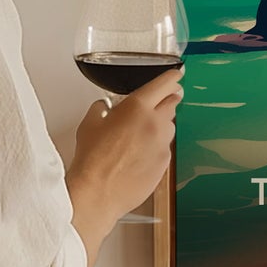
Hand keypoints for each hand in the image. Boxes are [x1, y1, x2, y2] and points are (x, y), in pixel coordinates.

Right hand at [66, 67, 182, 266]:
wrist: (98, 192)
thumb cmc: (92, 159)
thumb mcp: (89, 124)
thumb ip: (101, 109)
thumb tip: (104, 107)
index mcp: (137, 107)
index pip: (164, 84)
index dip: (172, 77)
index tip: (176, 75)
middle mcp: (155, 123)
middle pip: (172, 103)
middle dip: (169, 99)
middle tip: (162, 100)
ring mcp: (163, 145)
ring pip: (170, 127)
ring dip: (161, 125)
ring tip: (143, 133)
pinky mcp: (165, 164)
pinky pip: (165, 148)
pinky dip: (157, 147)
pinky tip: (140, 154)